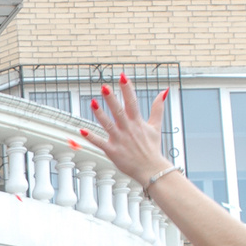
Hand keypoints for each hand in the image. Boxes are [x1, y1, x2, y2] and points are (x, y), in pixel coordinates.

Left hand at [77, 74, 173, 188]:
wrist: (152, 169)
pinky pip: (100, 143)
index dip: (127, 89)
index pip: (132, 102)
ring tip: (93, 102)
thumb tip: (164, 92)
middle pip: (119, 111)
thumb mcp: (156, 126)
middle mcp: (128, 129)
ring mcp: (120, 140)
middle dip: (112, 99)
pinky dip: (91, 137)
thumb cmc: (152, 148)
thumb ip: (158, 108)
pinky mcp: (113, 151)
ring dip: (100, 114)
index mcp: (137, 122)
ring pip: (108, 125)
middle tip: (104, 87)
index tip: (123, 76)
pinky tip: (82, 130)